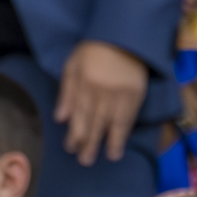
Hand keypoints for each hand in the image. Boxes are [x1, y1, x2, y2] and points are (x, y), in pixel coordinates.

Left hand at [56, 40, 148, 165]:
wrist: (124, 36)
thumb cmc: (93, 50)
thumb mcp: (73, 66)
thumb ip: (67, 92)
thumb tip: (61, 119)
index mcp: (84, 83)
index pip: (78, 114)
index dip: (74, 133)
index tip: (71, 148)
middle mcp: (101, 91)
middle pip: (94, 121)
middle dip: (88, 143)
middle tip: (85, 161)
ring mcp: (120, 93)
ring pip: (111, 123)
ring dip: (108, 142)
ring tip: (106, 158)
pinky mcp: (136, 94)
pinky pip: (128, 118)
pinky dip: (123, 133)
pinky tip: (120, 145)